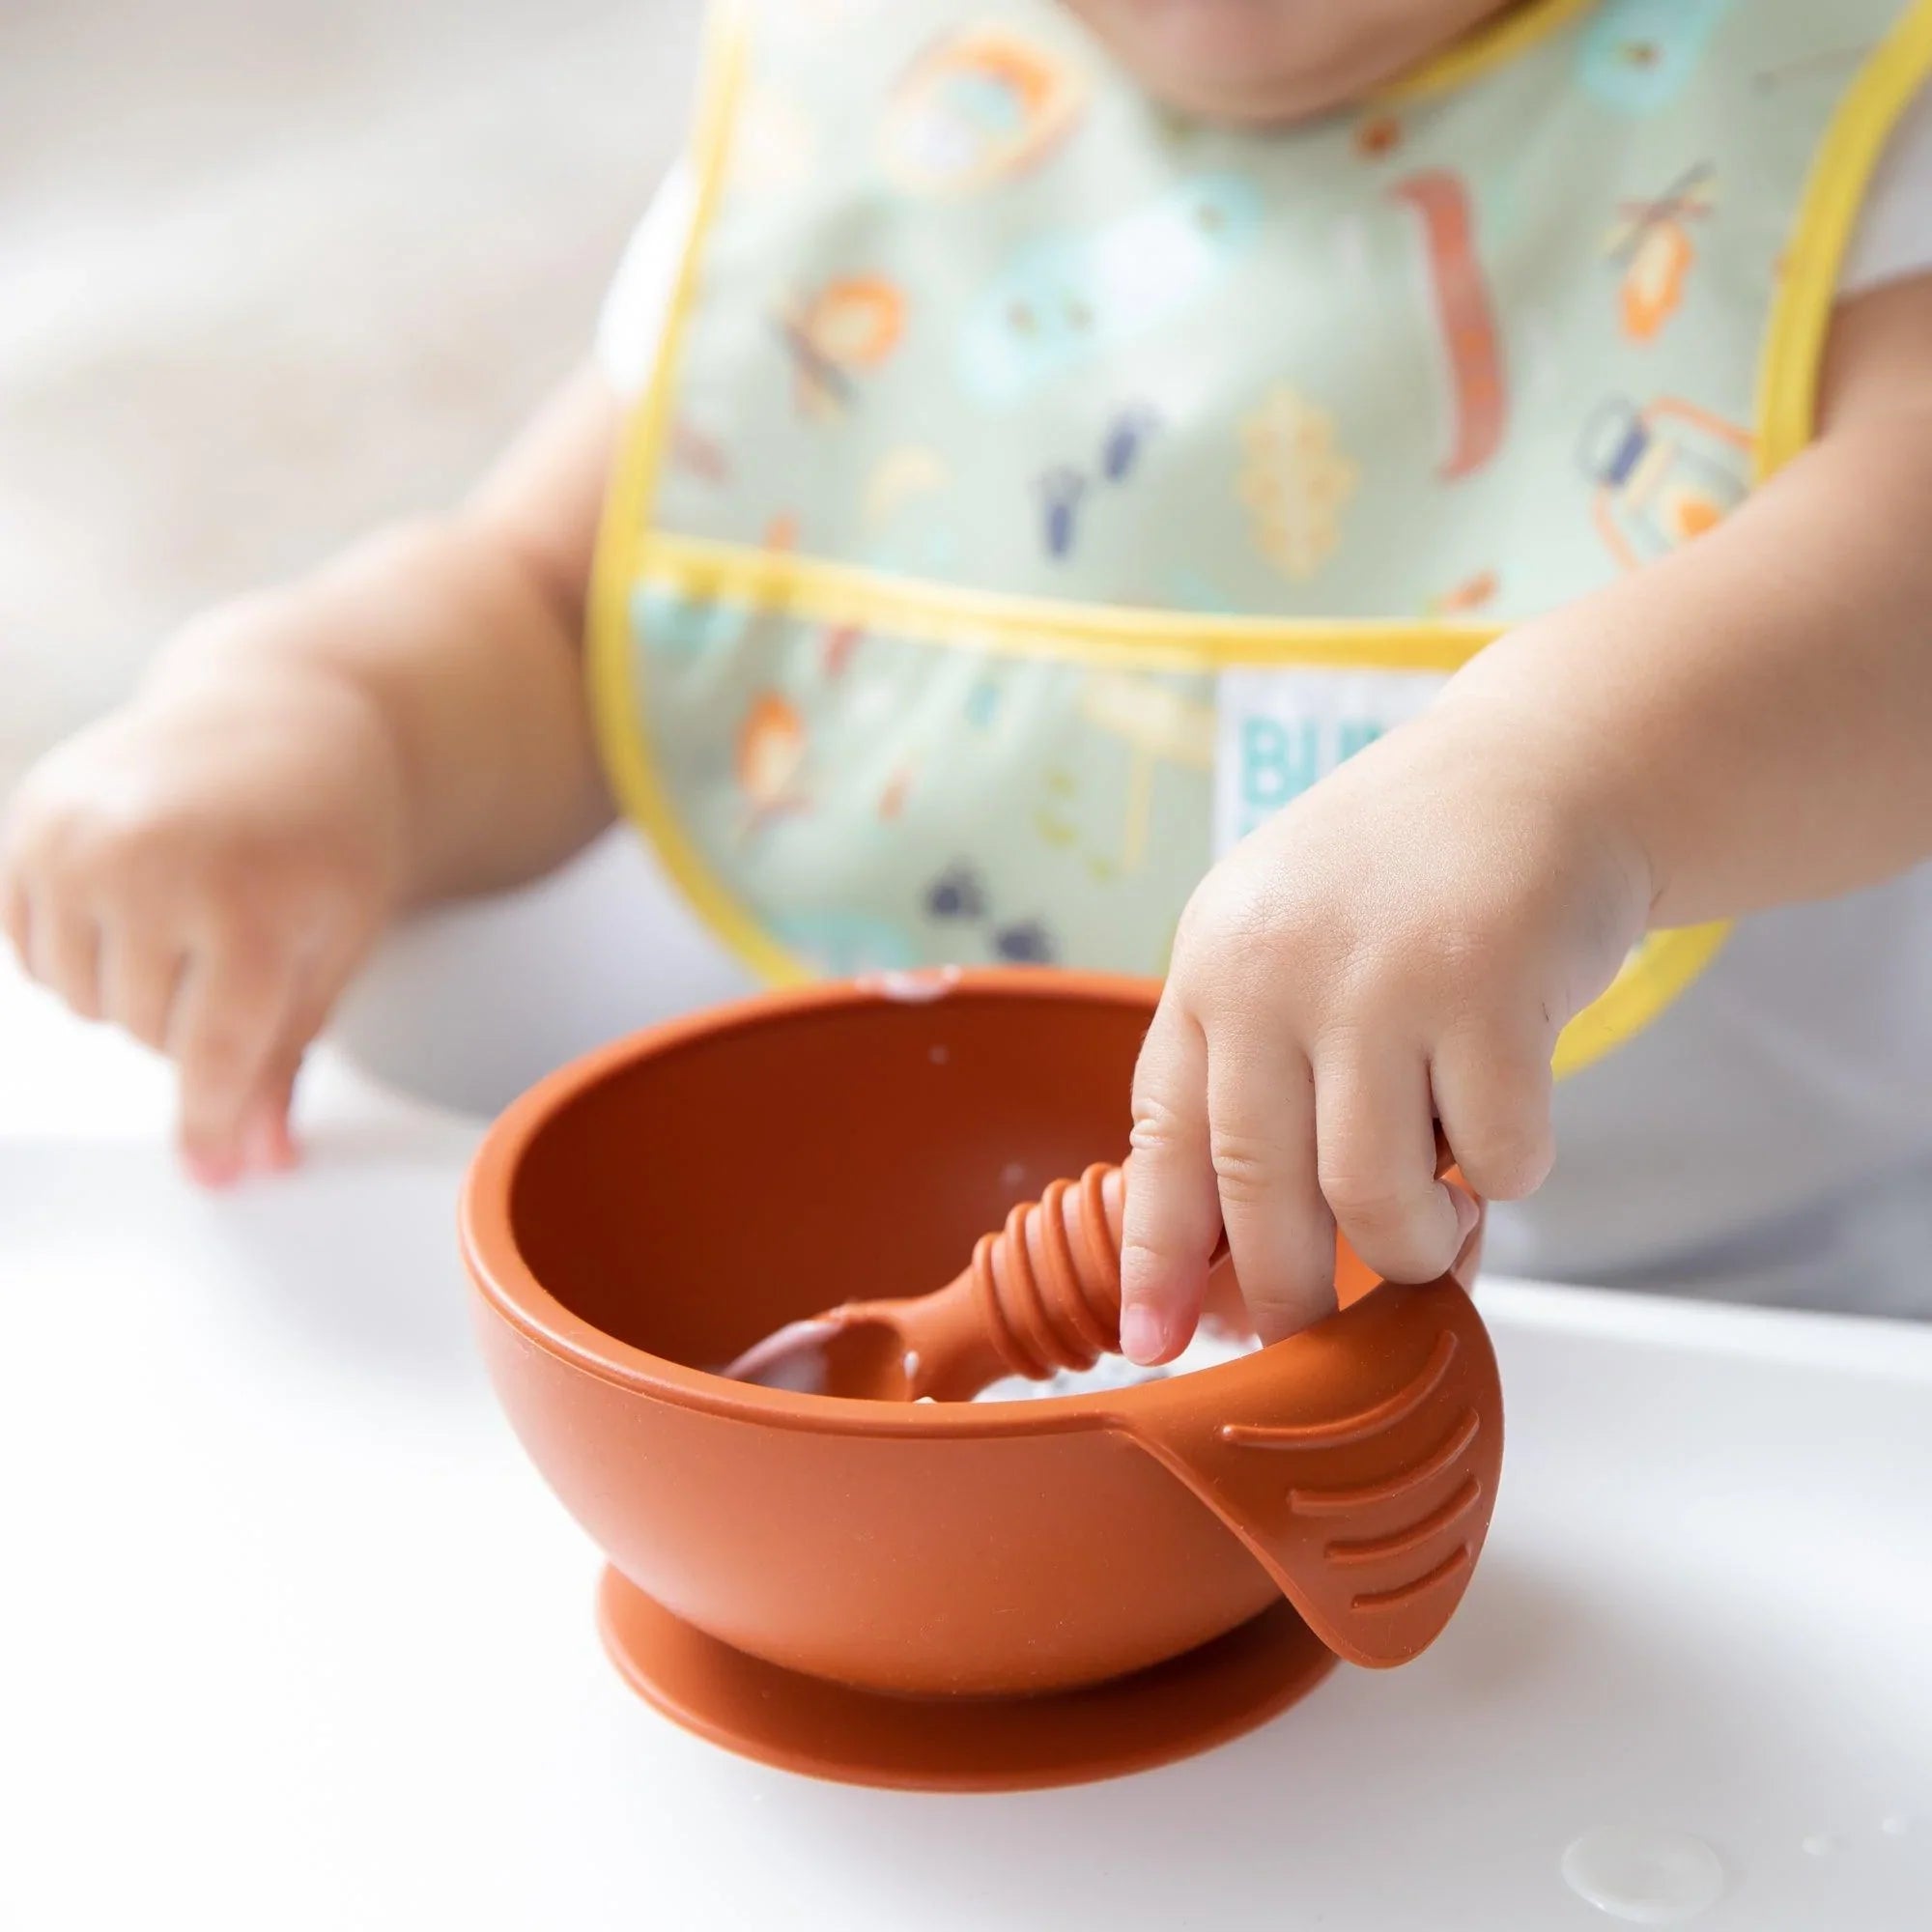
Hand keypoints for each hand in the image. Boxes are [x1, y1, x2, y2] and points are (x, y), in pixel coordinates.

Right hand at [2, 656, 407, 1183]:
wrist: (283, 720)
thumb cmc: (325, 842)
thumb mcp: (333, 946)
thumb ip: (281, 1056)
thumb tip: (249, 1165)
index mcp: (251, 903)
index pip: (210, 1055)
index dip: (209, 1120)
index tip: (207, 1166)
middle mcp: (155, 867)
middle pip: (146, 1034)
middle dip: (194, 1019)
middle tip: (238, 952)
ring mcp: (82, 839)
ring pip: (82, 1001)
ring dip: (134, 987)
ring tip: (192, 919)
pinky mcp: (33, 822)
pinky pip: (32, 951)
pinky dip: (80, 950)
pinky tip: (136, 901)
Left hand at [1119, 698, 1651, 1360]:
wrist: (1539, 770)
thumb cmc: (1409, 885)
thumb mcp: (1289, 947)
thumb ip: (1254, 1073)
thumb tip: (1231, 1255)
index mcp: (1211, 966)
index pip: (1163, 1138)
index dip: (1157, 1256)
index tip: (1152, 1347)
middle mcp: (1274, 970)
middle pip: (1262, 1195)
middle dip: (1292, 1298)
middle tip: (1323, 1335)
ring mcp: (1379, 977)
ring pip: (1378, 1201)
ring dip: (1421, 1243)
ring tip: (1445, 1216)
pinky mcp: (1490, 988)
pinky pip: (1496, 1161)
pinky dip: (1511, 1173)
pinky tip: (1509, 1119)